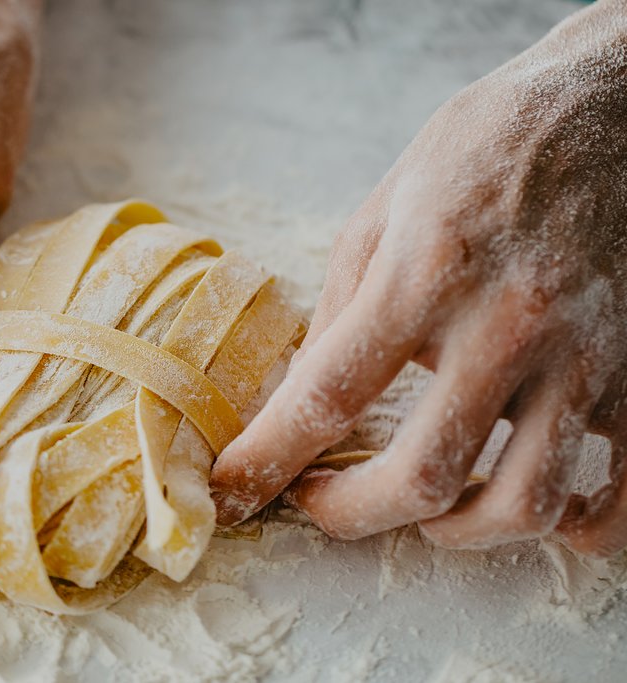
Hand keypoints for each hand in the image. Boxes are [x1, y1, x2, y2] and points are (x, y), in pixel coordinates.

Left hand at [212, 0, 626, 556]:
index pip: (328, 394)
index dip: (267, 458)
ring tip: (425, 509)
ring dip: (458, 532)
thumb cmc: (484, 149)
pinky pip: (621, 490)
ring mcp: (586, 353)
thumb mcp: (384, 210)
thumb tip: (305, 392)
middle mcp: (509, 322)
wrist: (611, 104)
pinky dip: (576, 526)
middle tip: (321, 502)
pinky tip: (535, 510)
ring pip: (526, 502)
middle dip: (352, 513)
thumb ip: (343, 307)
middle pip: (423, 476)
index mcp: (426, 272)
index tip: (232, 490)